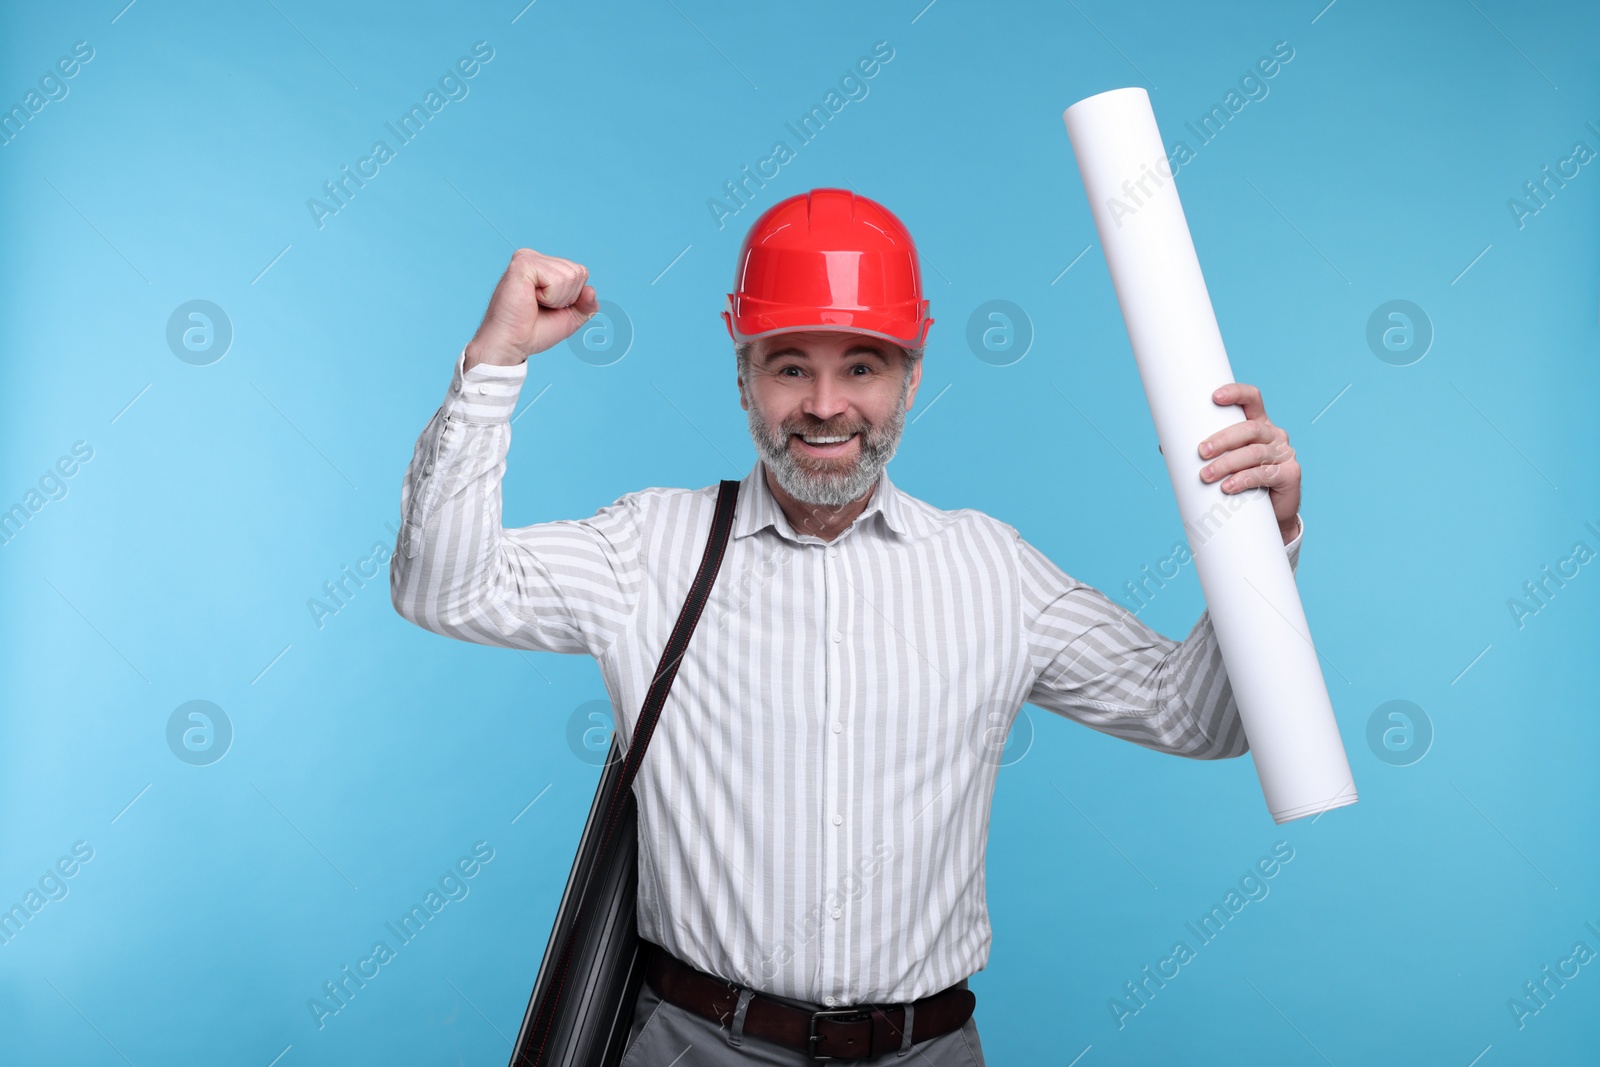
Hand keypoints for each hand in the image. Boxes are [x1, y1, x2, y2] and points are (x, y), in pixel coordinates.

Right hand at [463, 248, 599, 368]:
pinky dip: (549, 297)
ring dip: (557, 299)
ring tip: (534, 303)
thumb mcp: (570, 318)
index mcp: (543, 265)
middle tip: (540, 306)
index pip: (580, 272)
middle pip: (578, 272)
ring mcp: (527, 258)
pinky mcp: (522, 264)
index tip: (548, 307)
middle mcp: (535, 257)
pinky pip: (556, 280)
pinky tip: (530, 299)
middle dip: (566, 297)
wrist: (511, 344)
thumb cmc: (533, 332)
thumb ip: (586, 305)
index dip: (573, 297)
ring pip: (570, 276)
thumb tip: (592, 290)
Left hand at [1196, 382, 1300, 542]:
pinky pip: (1265, 474)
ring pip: (1254, 453)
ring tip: (1205, 475)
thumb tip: (1165, 446)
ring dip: (1227, 463)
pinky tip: (1227, 487)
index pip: (1252, 399)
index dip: (1236, 393)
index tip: (1214, 397)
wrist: (1269, 515)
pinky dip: (1243, 480)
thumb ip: (1204, 450)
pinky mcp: (1290, 474)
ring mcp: (1284, 454)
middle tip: (1200, 451)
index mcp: (1258, 423)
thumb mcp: (1224, 461)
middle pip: (1249, 428)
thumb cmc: (1241, 482)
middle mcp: (1274, 435)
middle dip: (1222, 439)